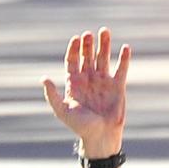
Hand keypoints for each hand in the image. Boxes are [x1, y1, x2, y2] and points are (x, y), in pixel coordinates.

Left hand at [41, 26, 129, 157]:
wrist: (100, 136)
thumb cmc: (79, 126)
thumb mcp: (62, 110)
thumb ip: (52, 94)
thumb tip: (43, 78)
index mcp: (74, 82)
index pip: (72, 60)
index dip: (74, 49)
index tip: (76, 38)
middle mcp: (88, 79)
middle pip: (87, 56)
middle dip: (88, 44)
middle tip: (89, 34)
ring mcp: (103, 81)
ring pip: (103, 58)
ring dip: (104, 44)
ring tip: (104, 31)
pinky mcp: (117, 86)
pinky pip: (121, 69)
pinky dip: (124, 58)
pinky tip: (125, 47)